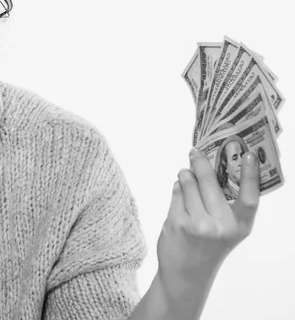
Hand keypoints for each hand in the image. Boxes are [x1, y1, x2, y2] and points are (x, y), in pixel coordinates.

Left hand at [156, 148, 259, 284]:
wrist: (186, 273)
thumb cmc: (207, 247)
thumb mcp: (224, 229)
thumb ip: (223, 204)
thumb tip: (209, 169)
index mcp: (239, 226)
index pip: (249, 196)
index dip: (250, 175)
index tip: (248, 154)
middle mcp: (221, 225)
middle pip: (210, 182)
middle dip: (200, 163)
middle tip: (195, 152)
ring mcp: (198, 224)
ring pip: (189, 184)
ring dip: (185, 175)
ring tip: (185, 173)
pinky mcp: (178, 223)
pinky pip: (176, 194)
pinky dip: (177, 188)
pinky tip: (178, 190)